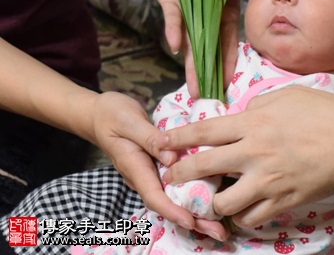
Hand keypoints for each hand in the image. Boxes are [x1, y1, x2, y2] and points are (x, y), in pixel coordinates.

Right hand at [89, 91, 227, 239]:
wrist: (100, 114)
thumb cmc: (113, 115)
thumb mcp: (129, 122)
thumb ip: (150, 139)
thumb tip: (172, 159)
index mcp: (135, 167)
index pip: (154, 196)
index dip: (172, 211)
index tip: (191, 221)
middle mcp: (144, 176)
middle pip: (168, 204)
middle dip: (192, 220)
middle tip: (218, 232)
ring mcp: (152, 173)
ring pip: (174, 197)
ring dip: (196, 211)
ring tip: (220, 224)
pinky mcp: (159, 167)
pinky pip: (176, 185)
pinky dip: (193, 194)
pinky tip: (212, 199)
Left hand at [150, 0, 250, 97]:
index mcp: (224, 13)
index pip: (228, 42)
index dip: (228, 61)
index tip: (228, 82)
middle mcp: (205, 18)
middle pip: (207, 50)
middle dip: (207, 74)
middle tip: (206, 97)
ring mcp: (187, 12)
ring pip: (189, 43)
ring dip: (190, 64)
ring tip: (193, 89)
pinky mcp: (171, 0)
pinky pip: (173, 17)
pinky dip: (174, 29)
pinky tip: (174, 47)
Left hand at [155, 86, 333, 226]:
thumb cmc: (323, 113)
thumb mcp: (288, 95)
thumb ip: (259, 105)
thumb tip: (244, 115)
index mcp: (253, 124)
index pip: (205, 131)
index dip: (178, 136)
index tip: (160, 142)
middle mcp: (253, 154)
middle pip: (204, 167)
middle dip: (180, 174)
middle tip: (171, 177)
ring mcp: (266, 181)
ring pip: (223, 202)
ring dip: (213, 200)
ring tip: (214, 197)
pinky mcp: (281, 201)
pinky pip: (250, 217)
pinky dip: (241, 215)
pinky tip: (243, 207)